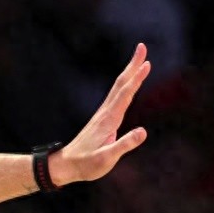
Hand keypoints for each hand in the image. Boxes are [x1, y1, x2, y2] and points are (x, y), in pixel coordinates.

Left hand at [50, 43, 150, 185]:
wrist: (67, 165)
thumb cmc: (86, 164)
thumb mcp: (106, 159)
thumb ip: (124, 145)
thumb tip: (143, 131)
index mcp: (109, 120)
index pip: (125, 94)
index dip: (136, 78)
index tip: (147, 63)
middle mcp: (106, 113)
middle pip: (121, 84)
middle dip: (132, 65)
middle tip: (142, 47)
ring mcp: (104, 115)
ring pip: (119, 88)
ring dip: (130, 72)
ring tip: (140, 59)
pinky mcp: (104, 119)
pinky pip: (118, 96)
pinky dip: (126, 85)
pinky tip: (129, 83)